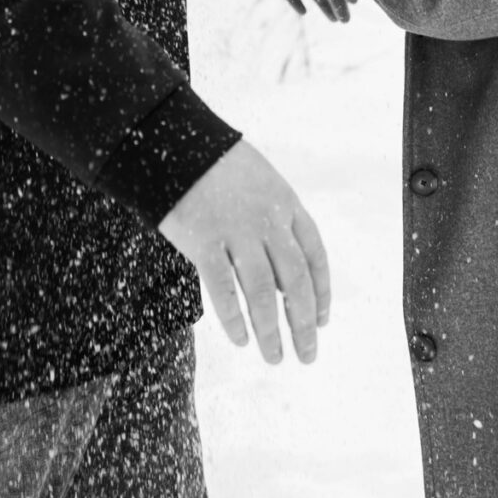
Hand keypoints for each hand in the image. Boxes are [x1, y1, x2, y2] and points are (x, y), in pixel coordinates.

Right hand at [158, 137, 330, 364]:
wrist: (175, 141)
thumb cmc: (216, 164)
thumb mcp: (261, 182)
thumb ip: (276, 223)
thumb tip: (284, 280)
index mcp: (286, 204)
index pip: (315, 256)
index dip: (322, 293)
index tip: (321, 322)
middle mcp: (267, 220)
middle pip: (295, 282)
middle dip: (303, 324)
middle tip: (307, 355)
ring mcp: (236, 231)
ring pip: (262, 293)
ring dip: (271, 331)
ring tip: (275, 357)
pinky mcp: (203, 241)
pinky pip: (223, 289)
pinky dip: (234, 318)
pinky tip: (240, 339)